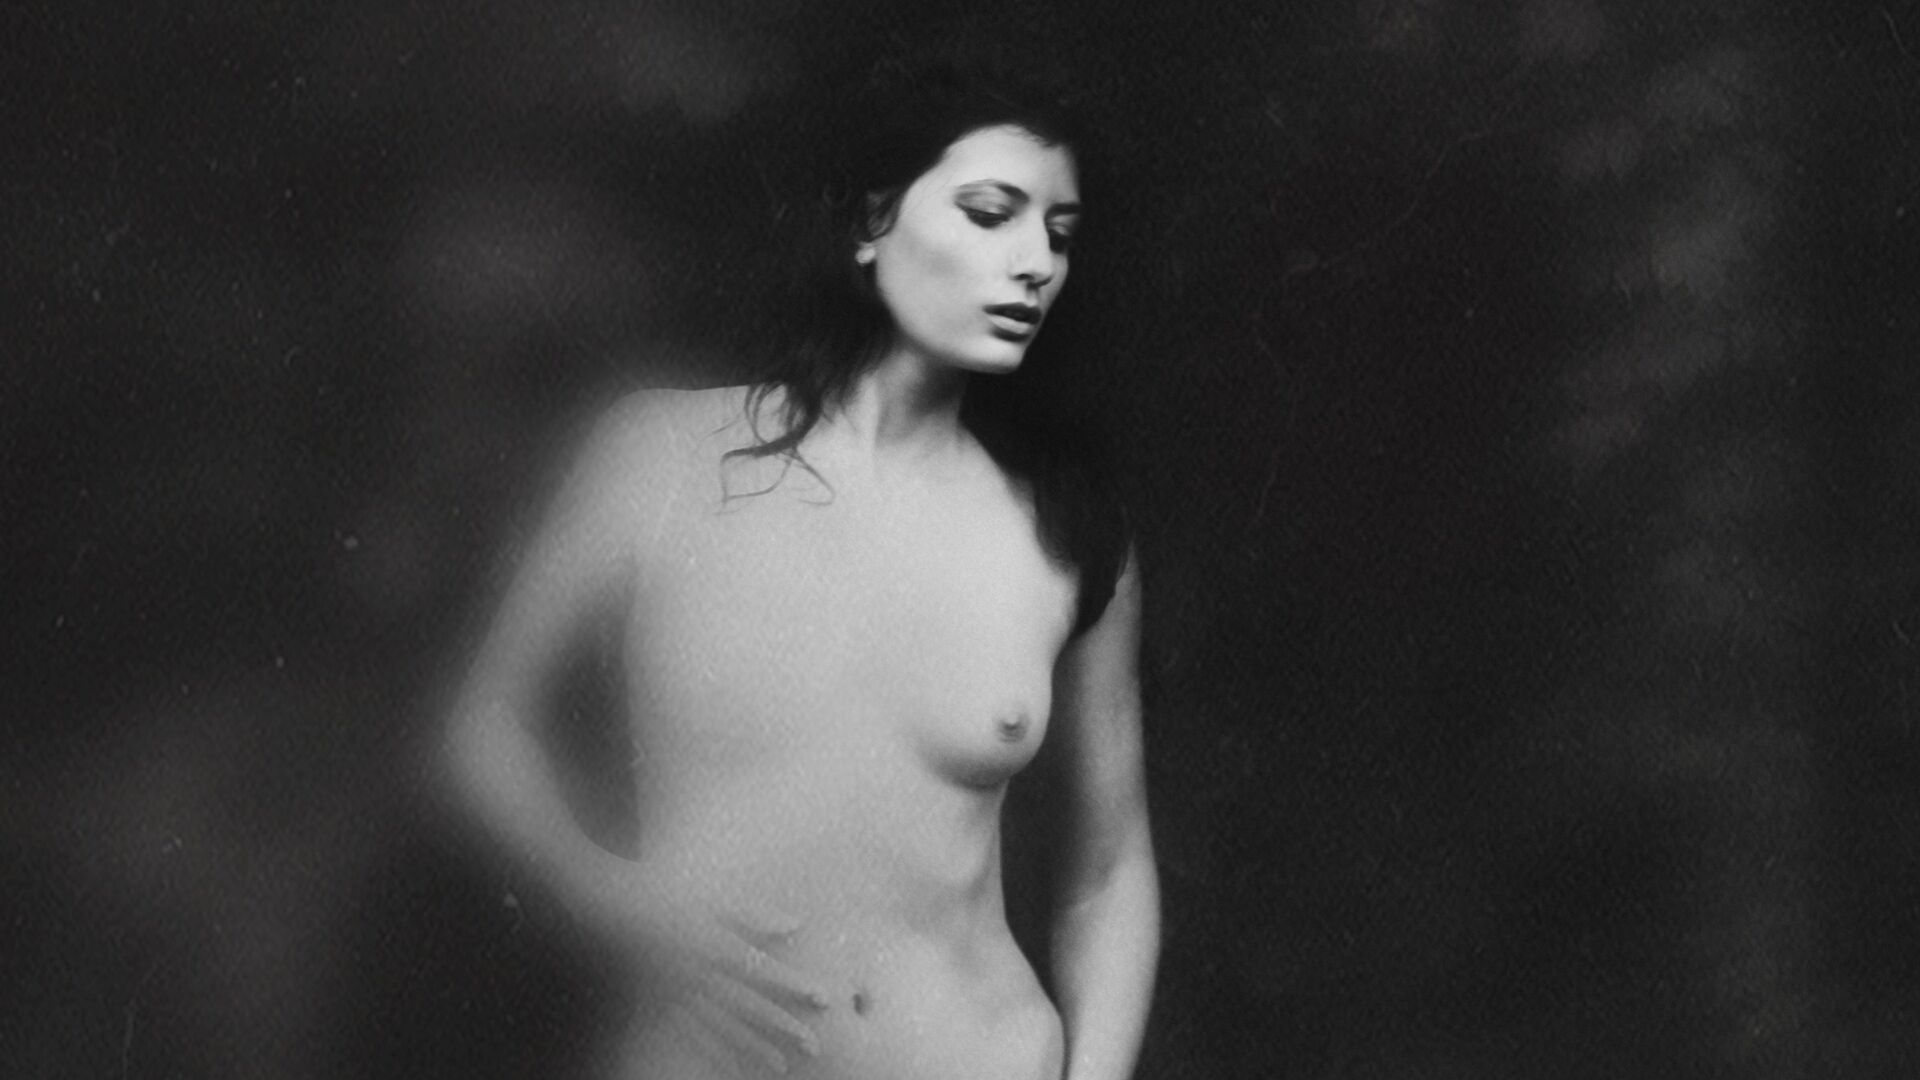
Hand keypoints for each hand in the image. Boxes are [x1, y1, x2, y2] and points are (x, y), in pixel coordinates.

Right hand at [623, 888, 839, 1076]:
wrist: (608, 906)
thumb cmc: (663, 892)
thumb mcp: (711, 899)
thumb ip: (754, 916)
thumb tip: (796, 925)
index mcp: (714, 943)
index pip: (764, 970)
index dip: (795, 986)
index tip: (824, 1000)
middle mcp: (699, 973)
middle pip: (748, 1006)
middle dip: (783, 1026)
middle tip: (814, 1046)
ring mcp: (678, 992)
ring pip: (722, 1027)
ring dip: (754, 1048)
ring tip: (781, 1067)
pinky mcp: (661, 1004)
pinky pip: (691, 1034)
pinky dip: (715, 1052)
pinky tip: (733, 1067)